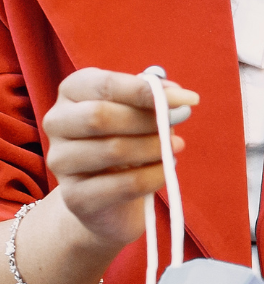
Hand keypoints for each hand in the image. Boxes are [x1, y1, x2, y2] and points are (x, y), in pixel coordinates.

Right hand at [43, 68, 198, 251]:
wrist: (109, 198)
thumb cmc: (127, 143)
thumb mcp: (140, 113)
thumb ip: (154, 99)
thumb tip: (176, 93)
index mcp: (72, 92)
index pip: (104, 85)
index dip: (146, 91)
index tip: (188, 98)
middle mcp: (57, 122)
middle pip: (99, 115)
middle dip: (148, 121)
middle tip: (177, 126)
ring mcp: (60, 161)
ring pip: (113, 150)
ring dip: (154, 148)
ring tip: (174, 148)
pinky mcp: (75, 196)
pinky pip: (124, 184)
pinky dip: (154, 176)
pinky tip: (165, 170)